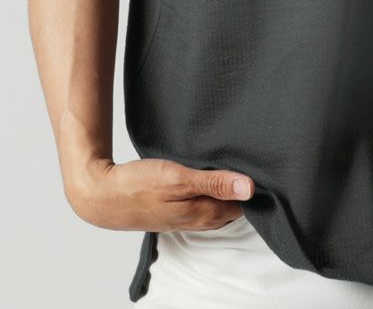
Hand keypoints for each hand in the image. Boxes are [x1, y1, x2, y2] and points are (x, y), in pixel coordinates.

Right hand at [66, 157, 253, 232]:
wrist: (103, 196)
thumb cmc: (139, 186)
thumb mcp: (178, 178)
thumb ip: (214, 182)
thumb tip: (251, 187)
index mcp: (206, 213)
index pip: (246, 203)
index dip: (259, 184)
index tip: (270, 163)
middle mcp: (201, 217)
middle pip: (236, 202)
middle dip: (248, 183)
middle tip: (261, 156)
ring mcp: (189, 212)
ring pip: (221, 199)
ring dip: (231, 183)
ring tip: (242, 157)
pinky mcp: (178, 205)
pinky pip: (205, 196)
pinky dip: (214, 183)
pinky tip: (214, 167)